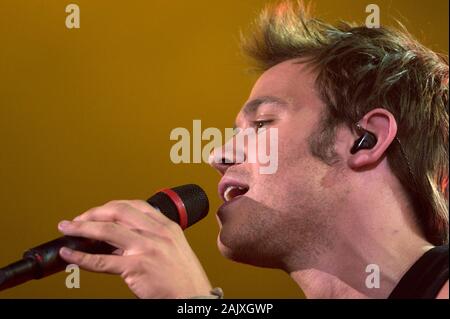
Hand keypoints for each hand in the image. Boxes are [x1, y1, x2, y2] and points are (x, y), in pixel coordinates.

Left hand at [57, 200, 212, 297]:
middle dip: (94, 213)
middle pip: (118, 212)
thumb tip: (120, 238)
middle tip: (79, 219)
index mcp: (167, 226)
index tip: (98, 211)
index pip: (134, 205)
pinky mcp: (137, 267)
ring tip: (68, 229)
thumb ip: (152, 237)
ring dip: (82, 228)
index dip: (111, 206)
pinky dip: (82, 258)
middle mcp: (156, 233)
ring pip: (107, 231)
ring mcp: (146, 249)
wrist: (192, 295)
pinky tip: (71, 256)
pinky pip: (103, 261)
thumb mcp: (173, 247)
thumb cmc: (184, 276)